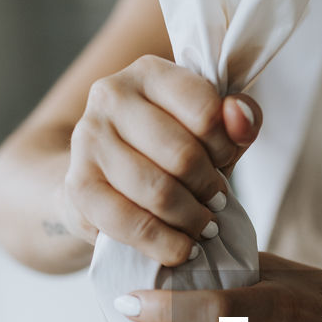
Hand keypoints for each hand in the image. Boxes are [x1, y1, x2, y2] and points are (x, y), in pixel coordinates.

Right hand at [60, 56, 260, 264]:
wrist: (101, 181)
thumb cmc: (164, 153)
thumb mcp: (210, 132)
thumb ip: (238, 121)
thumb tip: (242, 118)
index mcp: (149, 72)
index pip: (206, 111)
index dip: (226, 147)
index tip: (223, 161)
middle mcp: (111, 95)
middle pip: (183, 156)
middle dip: (209, 188)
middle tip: (216, 201)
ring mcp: (88, 139)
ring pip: (158, 192)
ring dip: (191, 219)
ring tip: (202, 226)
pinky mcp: (78, 185)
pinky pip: (131, 224)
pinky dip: (166, 244)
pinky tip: (183, 249)